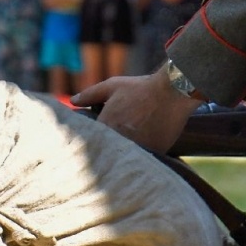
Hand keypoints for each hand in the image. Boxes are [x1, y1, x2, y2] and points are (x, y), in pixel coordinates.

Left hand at [74, 69, 197, 152]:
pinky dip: (142, 156)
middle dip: (107, 151)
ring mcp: (138, 149)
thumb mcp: (112, 86)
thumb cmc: (140, 88)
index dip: (93, 141)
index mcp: (106, 126)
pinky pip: (144, 159)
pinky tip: (142, 150)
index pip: (91, 142)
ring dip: (124, 155)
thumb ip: (90, 94)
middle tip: (110, 150)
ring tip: (130, 145)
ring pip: (125, 158)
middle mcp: (120, 141)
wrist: (172, 92)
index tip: (92, 142)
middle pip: (108, 152)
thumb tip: (73, 101)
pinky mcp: (154, 153)